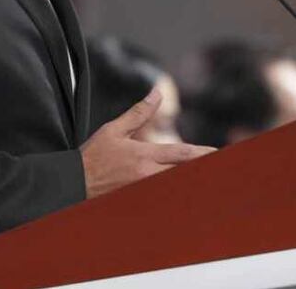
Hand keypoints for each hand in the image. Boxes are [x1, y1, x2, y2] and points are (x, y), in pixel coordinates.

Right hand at [80, 87, 214, 198]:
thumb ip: (139, 113)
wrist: (72, 184)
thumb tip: (156, 93)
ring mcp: (144, 191)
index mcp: (144, 155)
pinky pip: (162, 199)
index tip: (219, 152)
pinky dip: (174, 195)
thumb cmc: (92, 156)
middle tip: (223, 166)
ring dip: (191, 181)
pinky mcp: (137, 201)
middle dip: (203, 168)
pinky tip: (184, 194)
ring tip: (210, 178)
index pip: (181, 154)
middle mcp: (147, 175)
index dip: (203, 153)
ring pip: (176, 187)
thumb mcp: (114, 129)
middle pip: (184, 172)